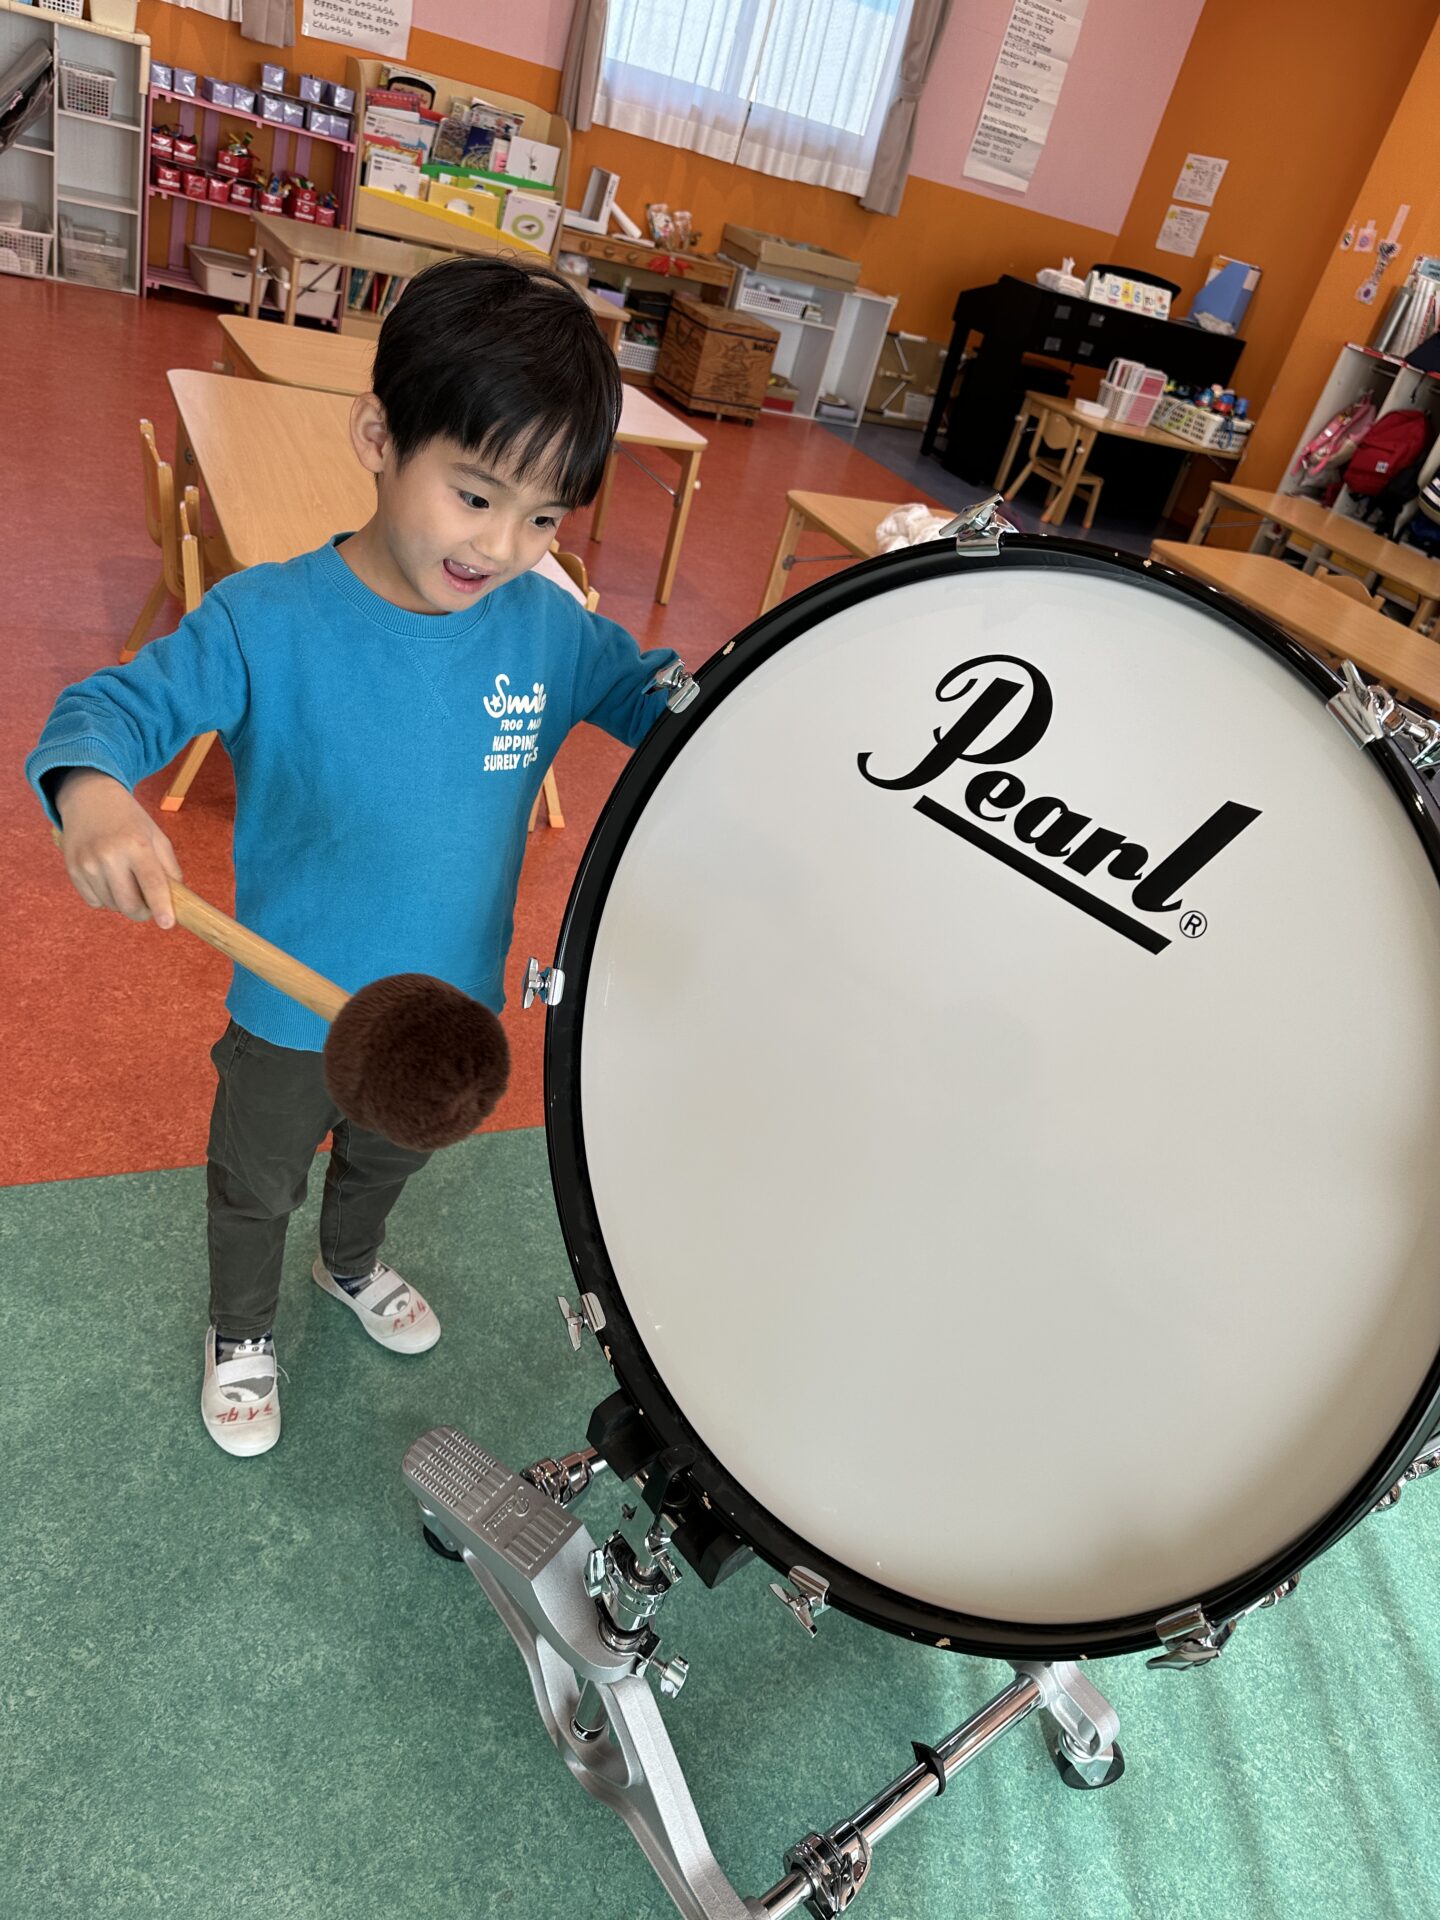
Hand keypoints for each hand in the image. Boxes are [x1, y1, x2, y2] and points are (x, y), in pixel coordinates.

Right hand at [55, 771, 182, 929]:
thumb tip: (175, 900)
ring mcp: (88, 863)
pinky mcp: (72, 869)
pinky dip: (106, 899)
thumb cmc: (129, 819)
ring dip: (124, 903)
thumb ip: (169, 868)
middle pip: (129, 904)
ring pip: (112, 905)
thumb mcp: (156, 836)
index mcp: (136, 845)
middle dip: (143, 912)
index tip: (167, 924)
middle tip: (149, 905)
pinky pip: (94, 902)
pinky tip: (108, 879)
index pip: (152, 883)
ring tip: (127, 882)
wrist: (89, 798)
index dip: (161, 906)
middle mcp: (110, 855)